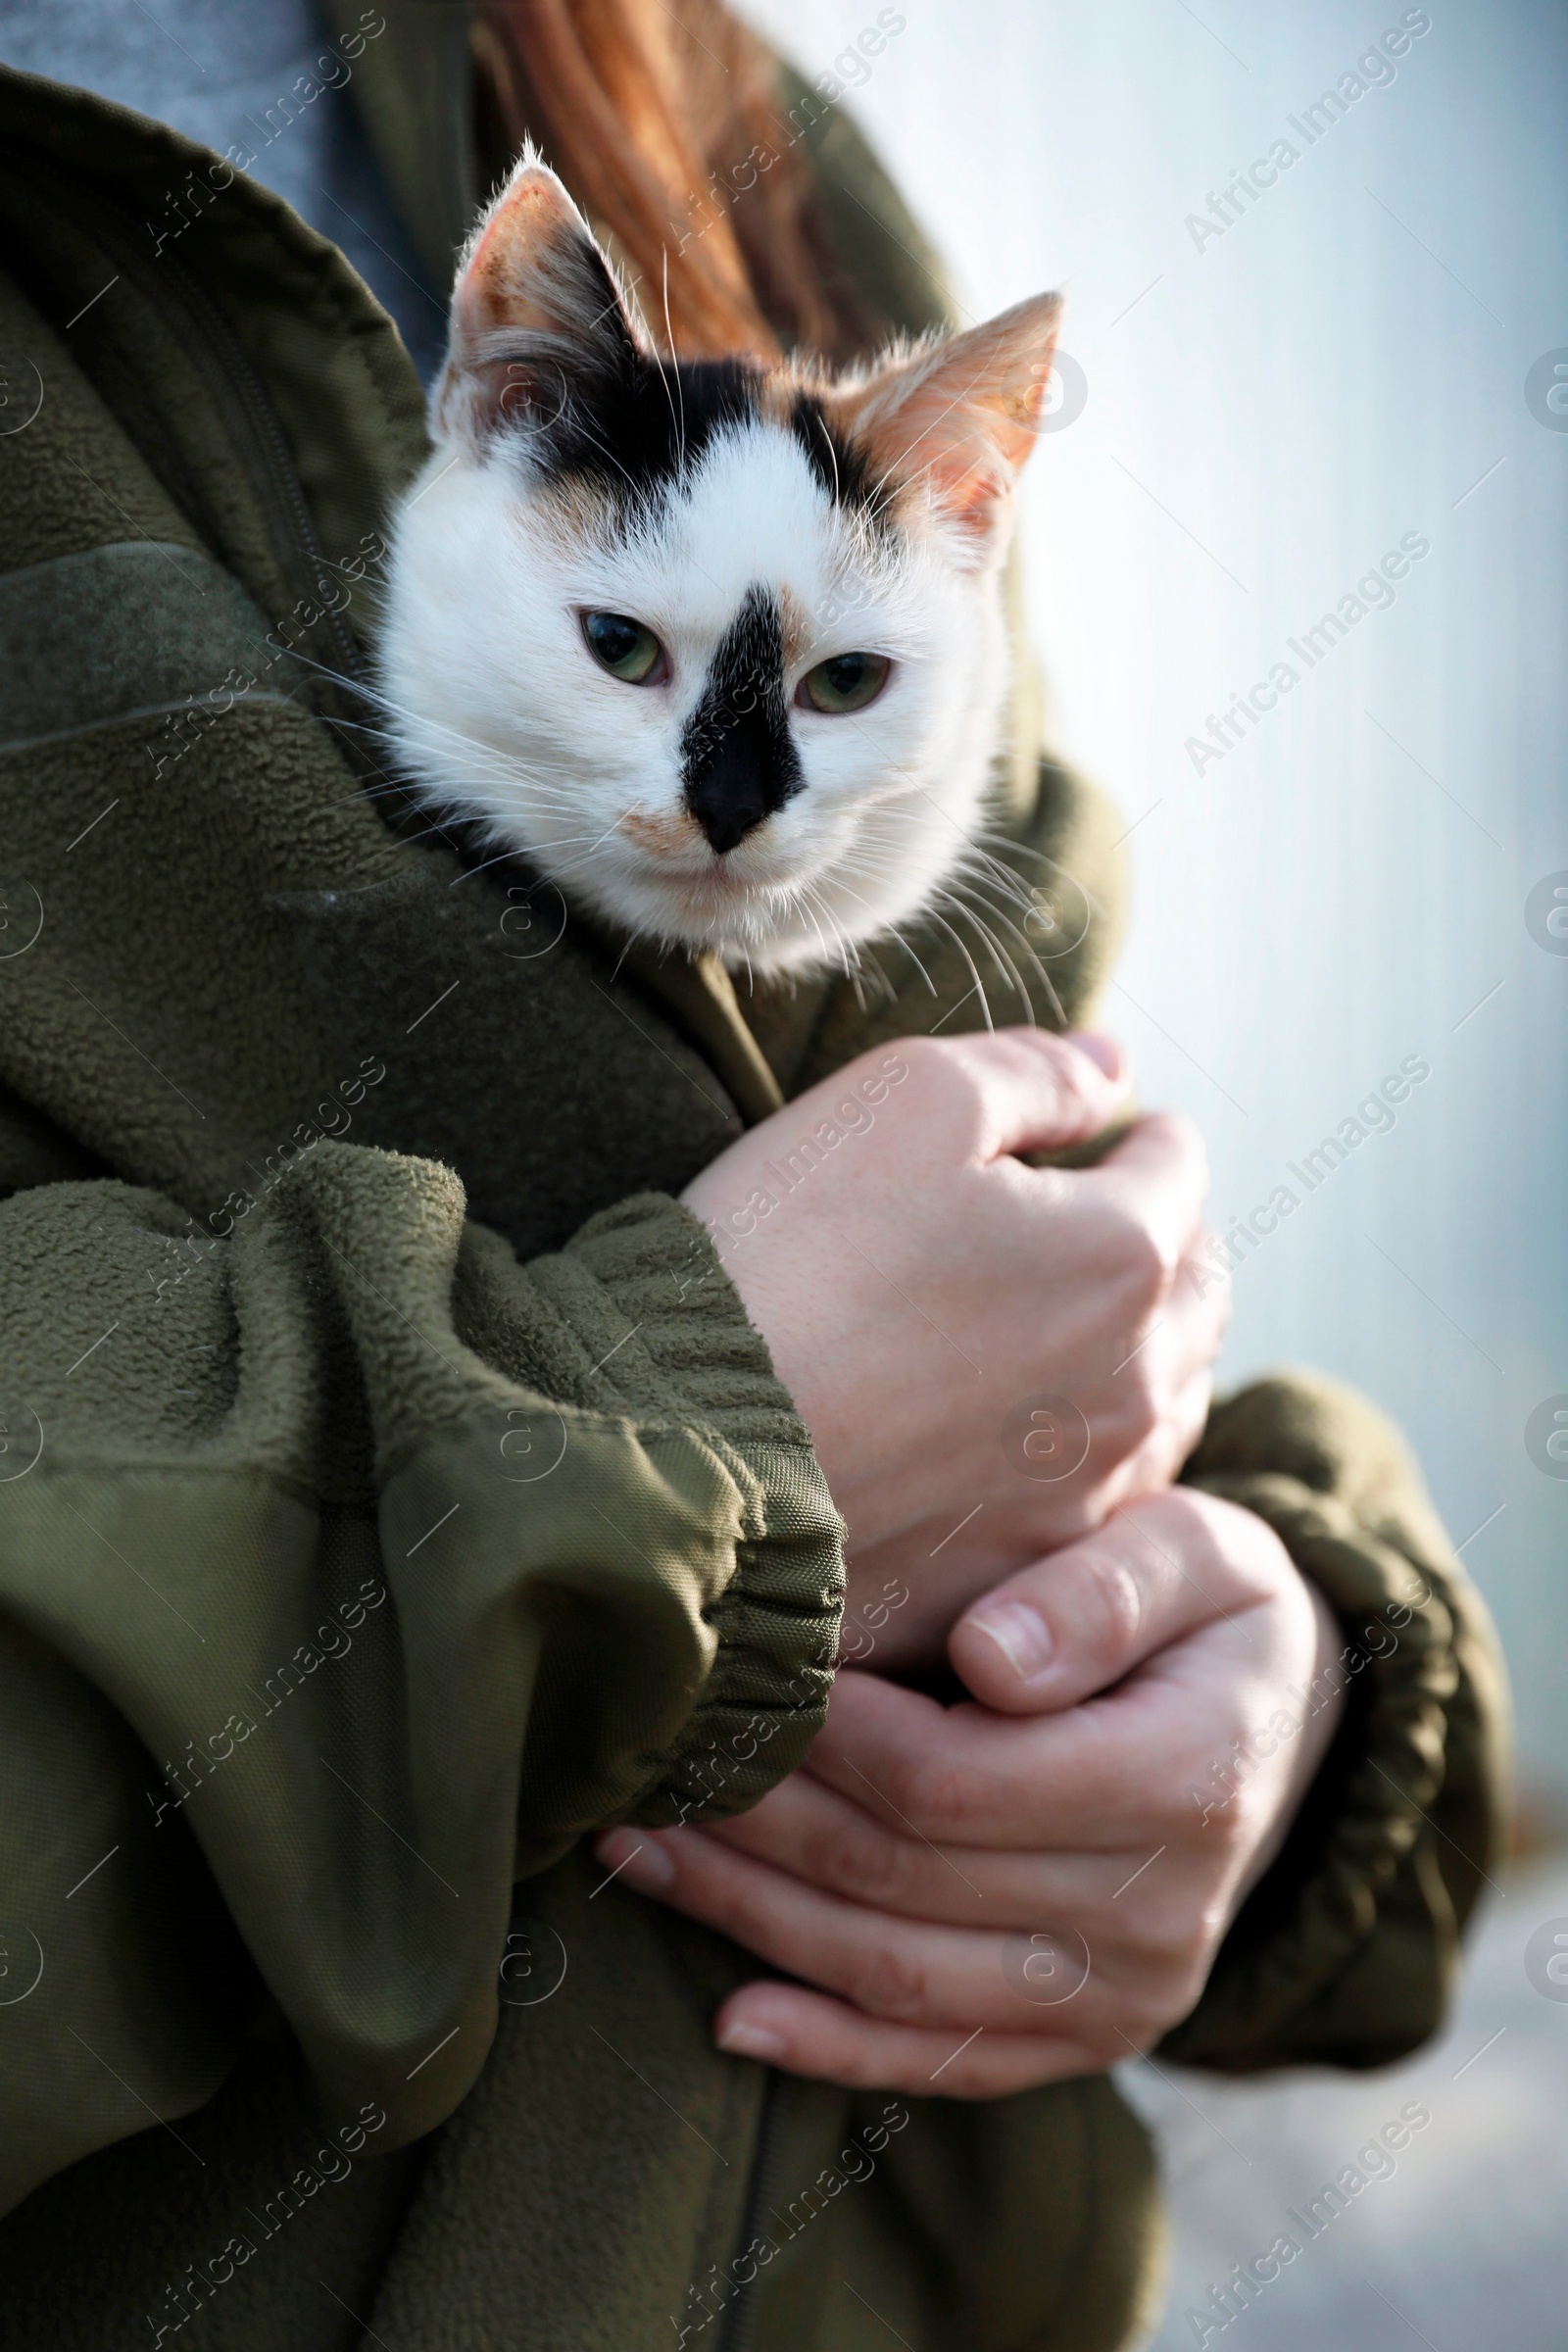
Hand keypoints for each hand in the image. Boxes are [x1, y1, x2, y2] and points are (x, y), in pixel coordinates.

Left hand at [594, 1491, 1343, 2095]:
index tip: (738, 1672)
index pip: (954, 1780)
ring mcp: (1125, 1997)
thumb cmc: (1209, 1606)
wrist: (1279, 1722)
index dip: (828, 1738)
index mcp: (1186, 1783)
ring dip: (751, 1920)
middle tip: (644, 1754)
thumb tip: (991, 1659)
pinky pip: (945, 2060)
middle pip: (904, 1878)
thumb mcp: (1196, 1552)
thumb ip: (1103, 1592)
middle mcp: (1159, 1916)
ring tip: (634, 1847)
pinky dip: (831, 2048)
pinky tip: (730, 2016)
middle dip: (757, 1817)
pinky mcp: (1089, 2039)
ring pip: (897, 1976)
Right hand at [681, 1030, 1229, 1665]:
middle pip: (1199, 1295)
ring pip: (1165, 1408)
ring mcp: (1077, 1492)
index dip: (1145, 1135)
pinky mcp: (1014, 1571)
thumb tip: (1114, 1068)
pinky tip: (1042, 1439)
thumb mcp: (908, 1099)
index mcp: (1122, 1254)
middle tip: (1134, 1221)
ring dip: (1149, 1353)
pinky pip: (1093, 1504)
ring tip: (1100, 1327)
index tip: (1122, 1130)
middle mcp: (1131, 1383)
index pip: (1178, 1172)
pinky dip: (1088, 1455)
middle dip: (1174, 1243)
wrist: (689, 1448)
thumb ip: (1032, 1072)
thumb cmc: (792, 1254)